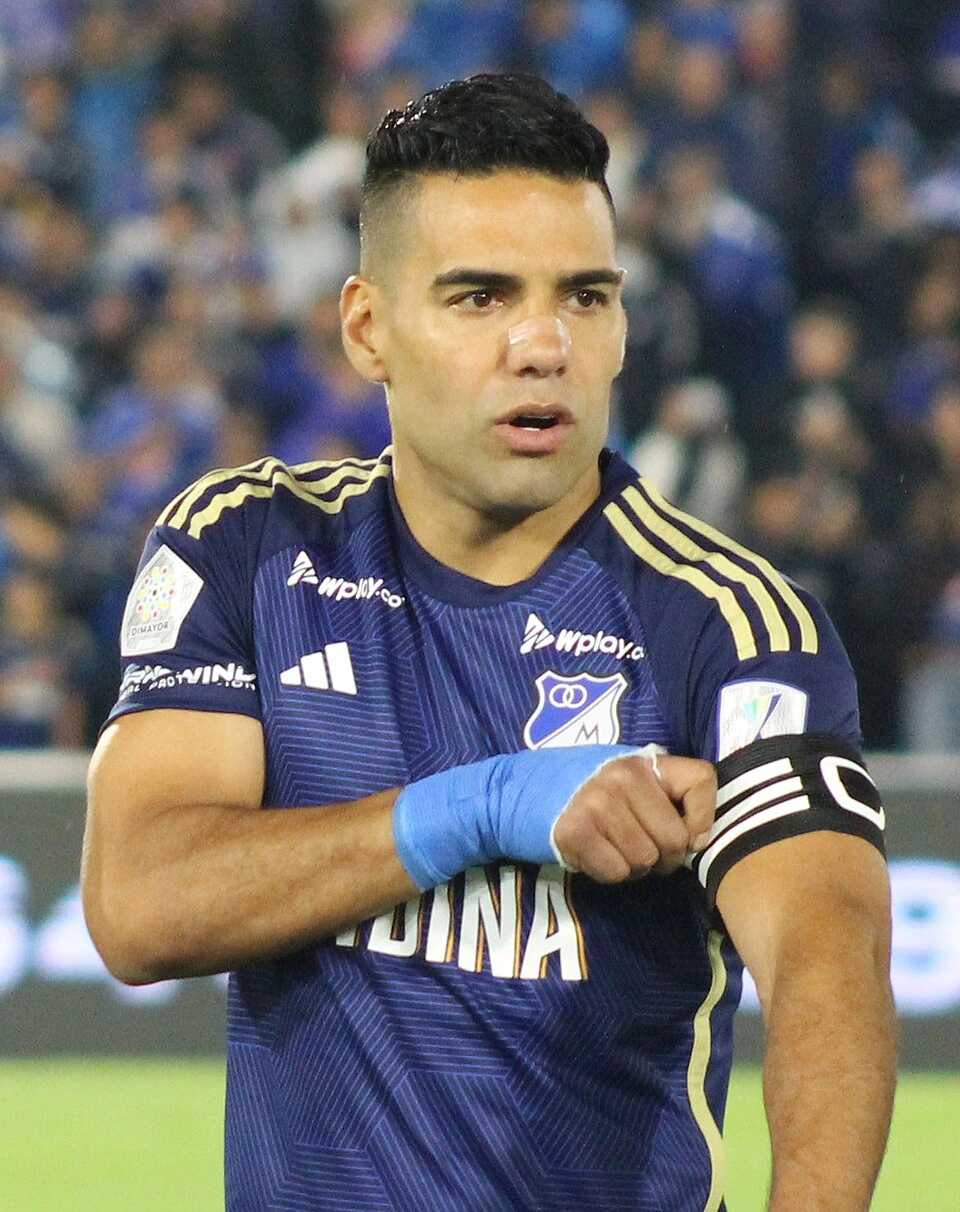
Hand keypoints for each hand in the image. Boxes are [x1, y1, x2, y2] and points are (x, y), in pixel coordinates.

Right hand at [551, 753, 716, 882]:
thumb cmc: (595, 793)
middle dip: (664, 856)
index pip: (701, 779)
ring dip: (635, 866)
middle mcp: (621, 777)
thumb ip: (669, 797)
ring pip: (645, 860)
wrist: (530, 792)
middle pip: (674, 839)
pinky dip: (610, 873)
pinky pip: (616, 872)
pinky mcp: (574, 831)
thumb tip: (697, 841)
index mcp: (643, 761)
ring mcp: (596, 803)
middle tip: (644, 848)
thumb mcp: (634, 781)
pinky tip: (597, 853)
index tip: (689, 835)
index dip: (703, 818)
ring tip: (616, 848)